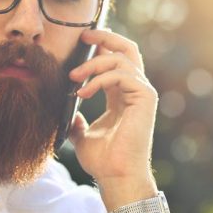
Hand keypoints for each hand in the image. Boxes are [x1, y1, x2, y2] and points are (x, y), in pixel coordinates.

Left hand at [67, 29, 159, 212]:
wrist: (115, 176)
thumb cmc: (103, 161)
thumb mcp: (83, 136)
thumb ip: (77, 122)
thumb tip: (67, 114)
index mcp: (122, 95)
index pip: (116, 59)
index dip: (101, 45)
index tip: (80, 41)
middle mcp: (135, 90)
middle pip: (127, 48)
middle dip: (105, 37)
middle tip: (83, 36)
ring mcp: (142, 93)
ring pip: (121, 59)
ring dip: (94, 63)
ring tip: (73, 77)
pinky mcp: (145, 98)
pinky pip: (122, 74)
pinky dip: (100, 78)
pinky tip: (83, 91)